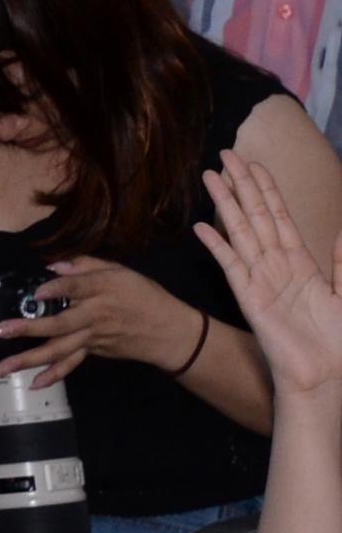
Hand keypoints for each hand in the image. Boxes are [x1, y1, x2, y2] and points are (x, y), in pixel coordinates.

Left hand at [0, 255, 206, 387]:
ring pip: (58, 349)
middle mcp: (95, 316)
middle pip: (59, 324)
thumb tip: (54, 266)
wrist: (170, 332)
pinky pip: (71, 363)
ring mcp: (93, 337)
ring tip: (2, 368)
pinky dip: (53, 375)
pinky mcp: (94, 351)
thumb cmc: (144, 296)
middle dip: (27, 329)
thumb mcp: (120, 272)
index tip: (36, 292)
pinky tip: (33, 383)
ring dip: (29, 359)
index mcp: (102, 291)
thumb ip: (86, 266)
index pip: (76, 288)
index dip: (56, 289)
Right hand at [197, 148, 341, 398]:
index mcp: (301, 264)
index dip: (267, 190)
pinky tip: (203, 227)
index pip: (280, 217)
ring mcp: (261, 280)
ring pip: (241, 232)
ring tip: (210, 176)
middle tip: (227, 155)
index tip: (254, 164)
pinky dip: (218, 246)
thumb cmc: (338, 342)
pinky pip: (231, 266)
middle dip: (242, 185)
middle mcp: (277, 266)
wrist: (326, 377)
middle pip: (256, 216)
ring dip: (226, 204)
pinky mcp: (250, 298)